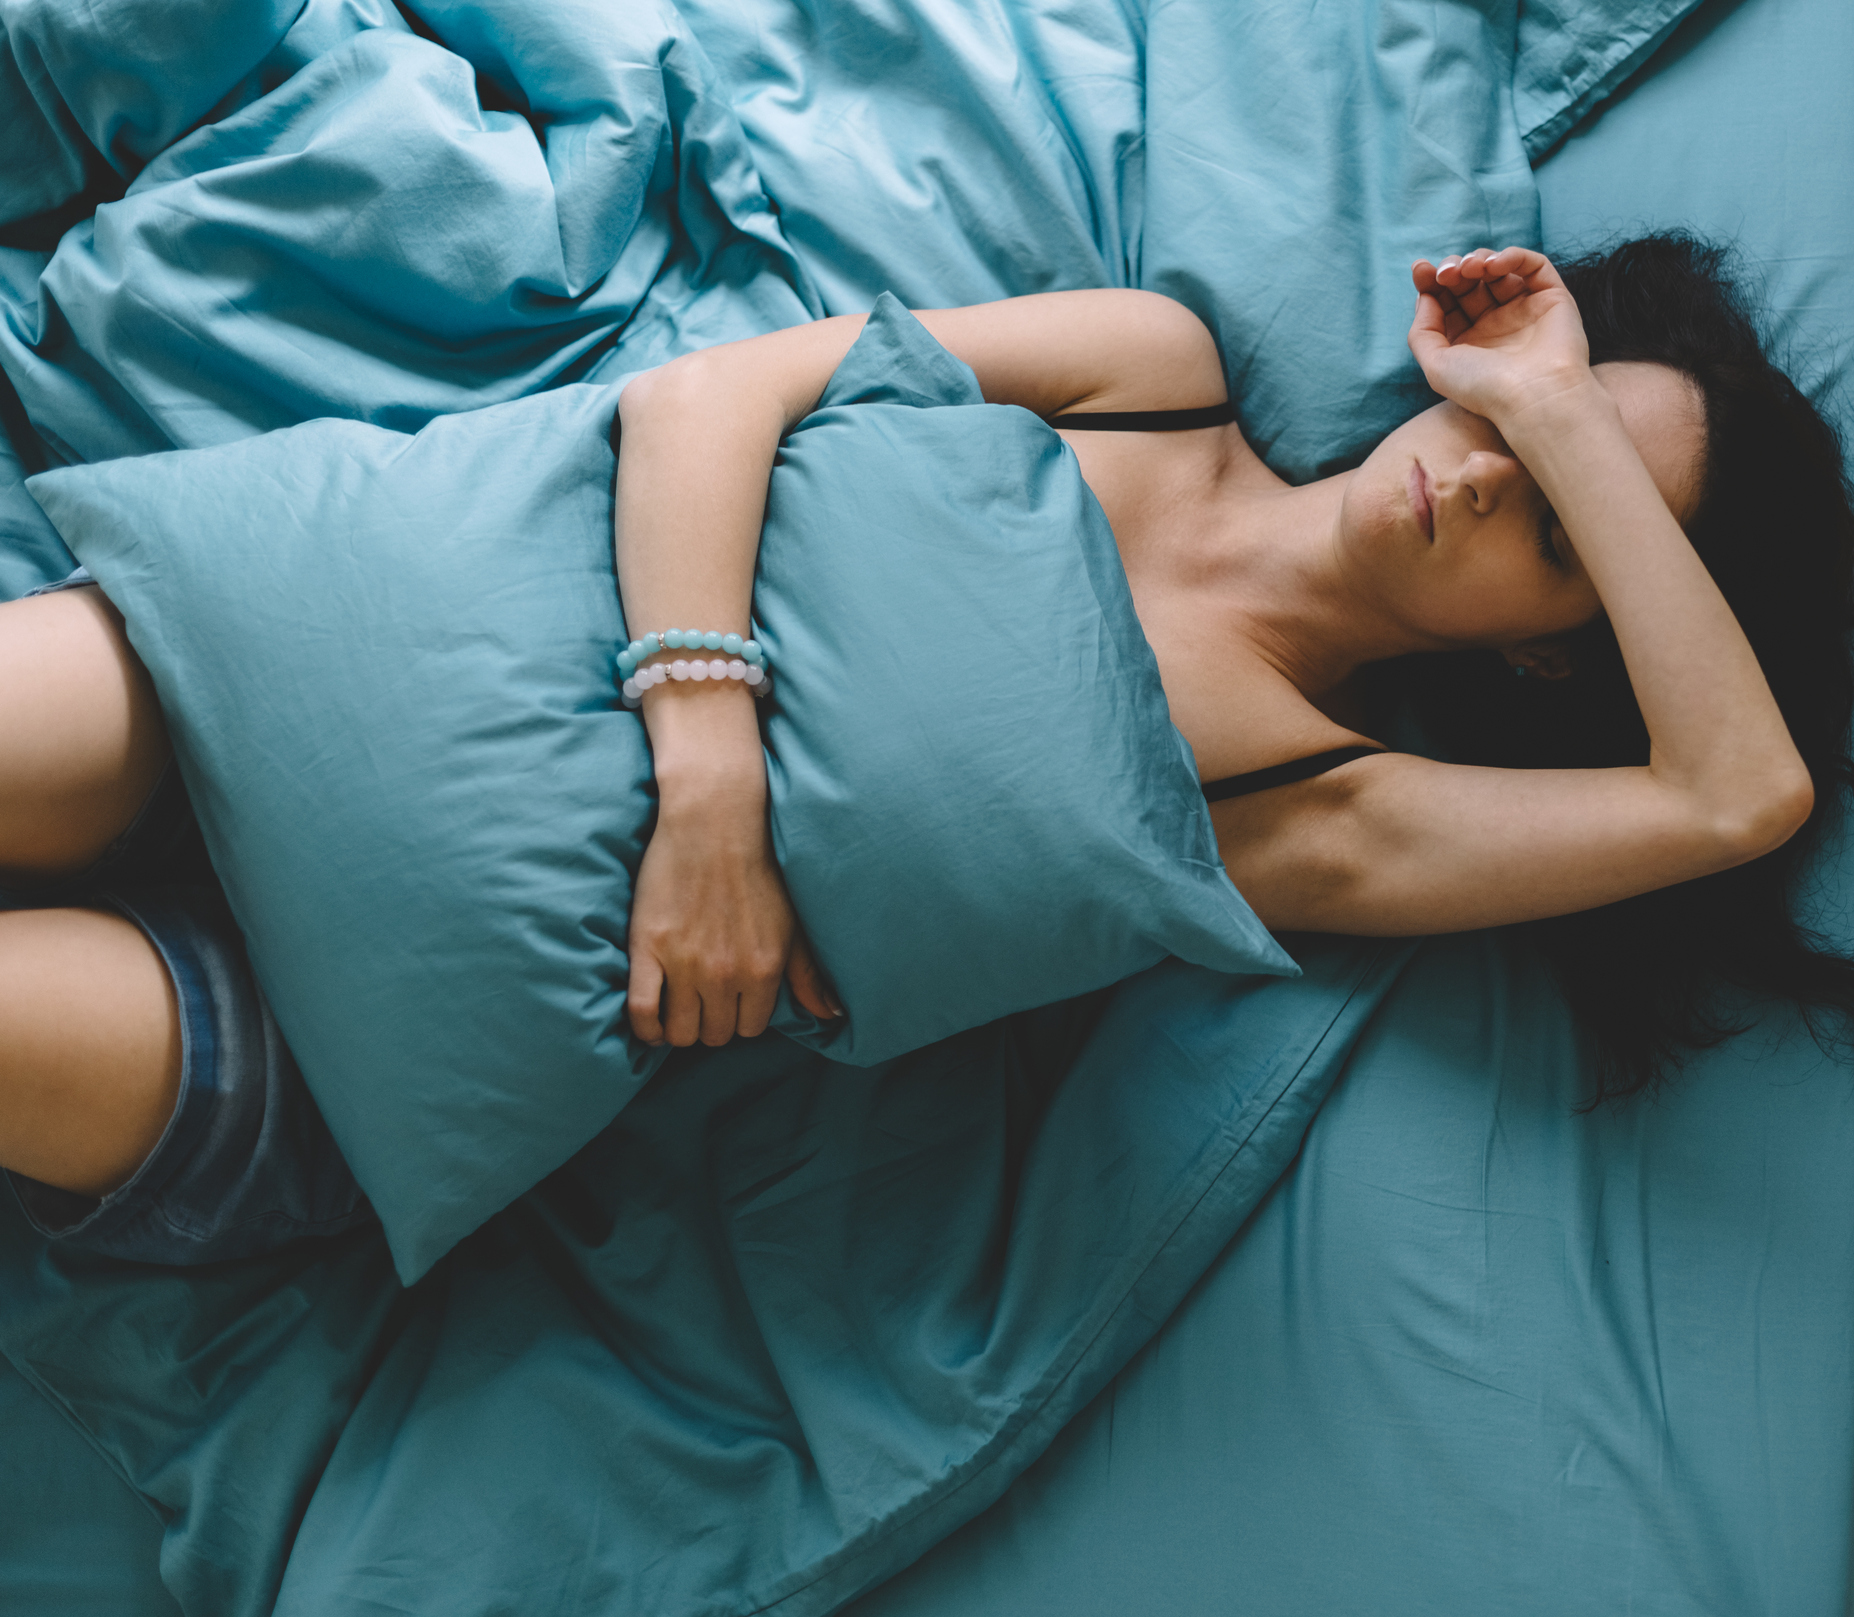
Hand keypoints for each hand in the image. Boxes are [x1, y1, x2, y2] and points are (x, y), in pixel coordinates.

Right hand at [626, 791, 841, 1047]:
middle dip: (710, 1023)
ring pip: (680, 1031)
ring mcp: (685, 963)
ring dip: (679, 1027)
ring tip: (677, 1009)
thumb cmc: (759, 868)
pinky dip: (644, 1026)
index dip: (739, 1017)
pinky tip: (650, 1021)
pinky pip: (642, 1011)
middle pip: (715, 1034)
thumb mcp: (793, 925)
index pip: (750, 1029)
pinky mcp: (648, 948)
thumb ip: (808, 975)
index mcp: (764, 970)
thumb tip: (831, 1016)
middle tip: (702, 1003)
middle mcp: (727, 974)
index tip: (730, 1003)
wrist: (714, 822)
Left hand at [1408, 247, 1592, 425]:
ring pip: (1499, 270)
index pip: (1448, 302)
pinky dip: (1513, 256)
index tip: (1419, 269)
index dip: (1431, 282)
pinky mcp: (1552, 298)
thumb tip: (1425, 296)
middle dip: (1454, 269)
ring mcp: (1524, 310)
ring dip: (1479, 260)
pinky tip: (1495, 264)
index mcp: (1469, 341)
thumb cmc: (1483, 388)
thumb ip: (1422, 331)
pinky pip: (1533, 265)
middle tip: (1446, 272)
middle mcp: (1496, 325)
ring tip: (1470, 268)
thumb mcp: (1436, 365)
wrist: (1534, 396)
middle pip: (1470, 283)